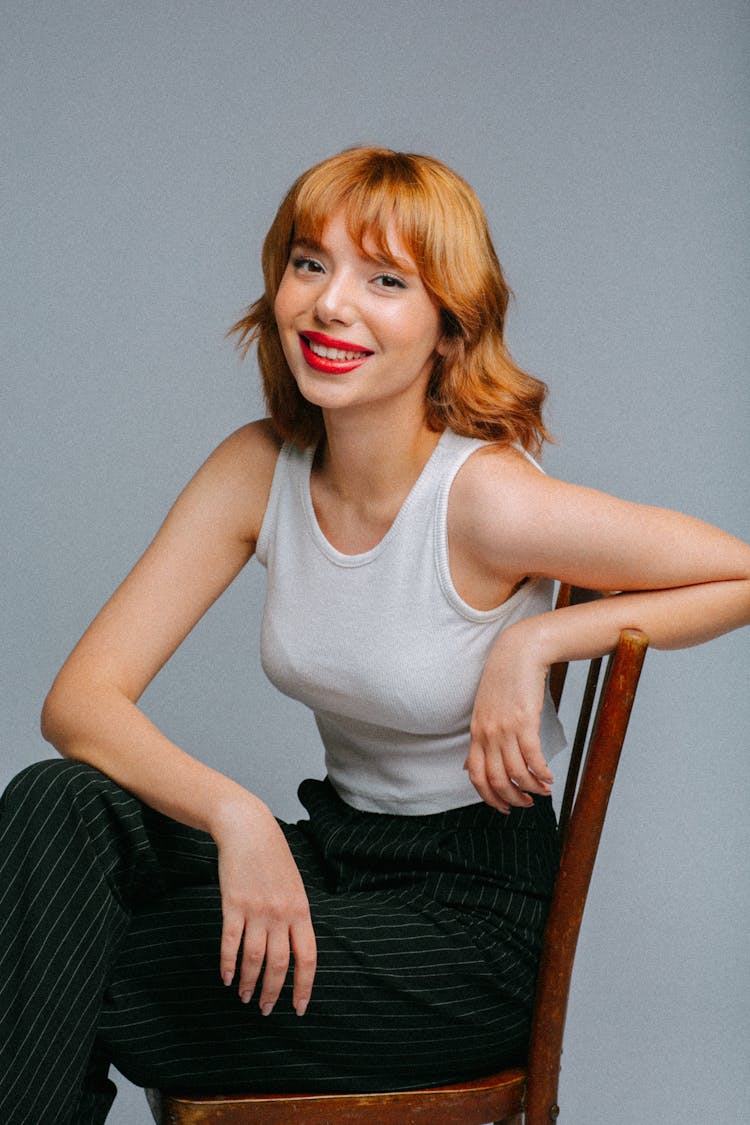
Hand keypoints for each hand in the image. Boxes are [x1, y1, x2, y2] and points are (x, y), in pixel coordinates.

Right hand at [213, 798, 316, 1016]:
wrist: (249, 830)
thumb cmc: (273, 858)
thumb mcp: (294, 886)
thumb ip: (296, 916)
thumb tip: (295, 949)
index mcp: (301, 910)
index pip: (308, 957)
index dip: (304, 986)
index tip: (299, 1008)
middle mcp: (281, 914)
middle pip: (279, 964)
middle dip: (273, 992)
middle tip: (266, 1010)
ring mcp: (256, 910)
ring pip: (254, 958)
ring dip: (249, 983)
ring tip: (244, 997)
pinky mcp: (233, 905)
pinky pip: (230, 943)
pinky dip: (227, 964)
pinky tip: (226, 978)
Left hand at [467, 623, 553, 812]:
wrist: (519, 652)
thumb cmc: (504, 680)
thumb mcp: (484, 709)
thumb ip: (480, 737)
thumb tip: (469, 765)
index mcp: (476, 732)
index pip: (475, 775)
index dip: (488, 797)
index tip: (503, 807)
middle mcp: (488, 733)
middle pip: (496, 779)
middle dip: (512, 799)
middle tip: (526, 804)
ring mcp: (505, 728)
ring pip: (516, 772)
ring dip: (531, 788)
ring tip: (543, 791)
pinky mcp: (525, 721)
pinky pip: (533, 758)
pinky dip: (542, 773)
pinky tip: (550, 778)